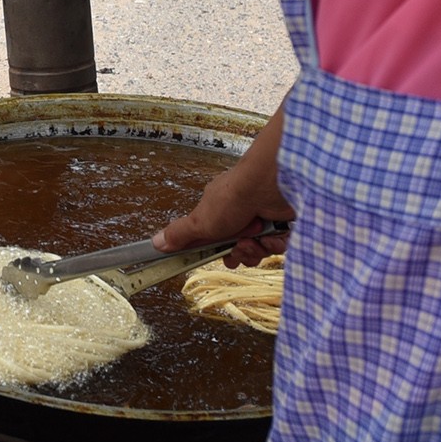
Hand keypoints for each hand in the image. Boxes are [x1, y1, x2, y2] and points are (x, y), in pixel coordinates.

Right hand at [157, 144, 290, 254]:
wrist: (269, 186)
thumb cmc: (234, 197)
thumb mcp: (200, 220)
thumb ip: (180, 234)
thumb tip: (156, 242)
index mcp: (220, 211)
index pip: (217, 241)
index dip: (219, 252)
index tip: (219, 255)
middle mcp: (243, 214)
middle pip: (240, 249)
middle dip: (240, 254)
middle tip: (240, 245)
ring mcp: (265, 219)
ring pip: (259, 250)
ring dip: (256, 249)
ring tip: (254, 237)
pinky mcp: (284, 224)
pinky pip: (278, 246)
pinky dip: (274, 243)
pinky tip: (272, 234)